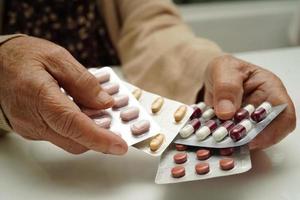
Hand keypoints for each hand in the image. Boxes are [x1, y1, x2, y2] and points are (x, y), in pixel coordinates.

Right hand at [0, 36, 127, 154]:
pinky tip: (86, 111)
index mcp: (40, 97)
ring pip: (69, 140)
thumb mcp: (57, 58)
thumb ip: (83, 81)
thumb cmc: (22, 57)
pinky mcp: (33, 129)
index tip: (120, 145)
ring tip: (105, 112)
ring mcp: (32, 128)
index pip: (74, 126)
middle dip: (101, 137)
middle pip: (74, 140)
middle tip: (119, 122)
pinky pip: (61, 135)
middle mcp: (33, 120)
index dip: (100, 139)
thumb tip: (105, 103)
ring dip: (91, 131)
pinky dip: (78, 128)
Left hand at [204, 55, 295, 149]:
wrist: (213, 78)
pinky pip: (234, 141)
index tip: (250, 138)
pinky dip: (224, 142)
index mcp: (270, 89)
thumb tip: (227, 112)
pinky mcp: (238, 129)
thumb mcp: (223, 70)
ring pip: (250, 139)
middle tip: (227, 140)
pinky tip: (212, 141)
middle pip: (266, 131)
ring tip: (217, 141)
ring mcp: (251, 121)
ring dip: (233, 143)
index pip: (284, 114)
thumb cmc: (225, 70)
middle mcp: (265, 108)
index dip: (272, 131)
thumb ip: (226, 87)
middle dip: (247, 138)